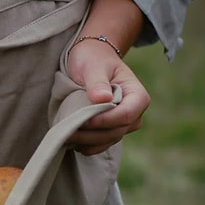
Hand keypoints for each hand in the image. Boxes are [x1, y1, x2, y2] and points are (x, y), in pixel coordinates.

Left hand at [66, 39, 150, 154]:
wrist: (90, 61)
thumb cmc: (93, 59)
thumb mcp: (93, 66)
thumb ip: (97, 82)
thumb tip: (103, 99)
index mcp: (137, 96)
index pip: (126, 115)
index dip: (105, 121)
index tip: (83, 120)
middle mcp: (135, 113)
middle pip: (117, 131)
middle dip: (92, 134)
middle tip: (67, 131)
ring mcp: (123, 124)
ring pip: (108, 140)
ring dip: (87, 141)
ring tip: (66, 136)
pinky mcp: (110, 130)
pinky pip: (101, 144)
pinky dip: (87, 145)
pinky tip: (73, 142)